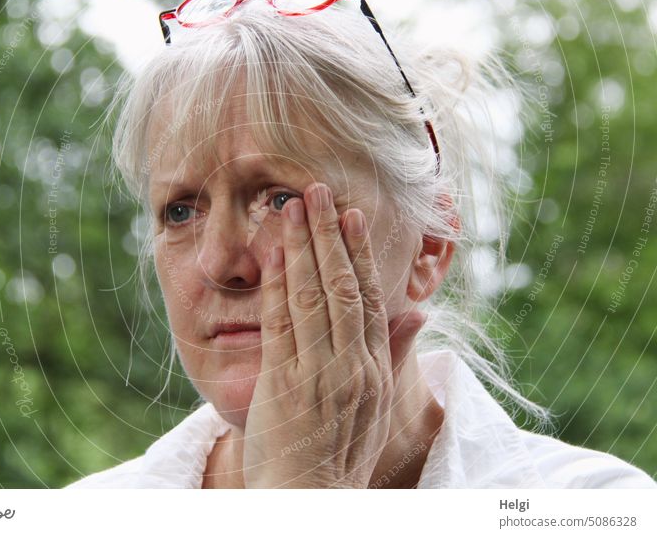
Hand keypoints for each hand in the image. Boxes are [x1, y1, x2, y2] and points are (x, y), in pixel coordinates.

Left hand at [243, 182, 424, 487]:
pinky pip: (281, 324)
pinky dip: (277, 285)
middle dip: (328, 235)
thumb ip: (395, 353)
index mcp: (375, 368)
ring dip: (301, 248)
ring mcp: (318, 374)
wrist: (310, 500)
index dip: (359, 252)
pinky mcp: (284, 384)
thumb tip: (419, 311)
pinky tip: (272, 254)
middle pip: (341, 287)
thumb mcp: (379, 406)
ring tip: (292, 207)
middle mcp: (351, 365)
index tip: (351, 215)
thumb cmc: (342, 452)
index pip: (370, 297)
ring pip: (312, 297)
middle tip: (317, 191)